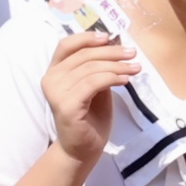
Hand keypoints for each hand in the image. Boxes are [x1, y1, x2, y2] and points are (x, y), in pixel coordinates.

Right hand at [43, 28, 137, 160]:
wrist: (82, 148)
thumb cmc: (89, 117)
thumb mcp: (94, 86)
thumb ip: (97, 68)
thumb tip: (115, 46)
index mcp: (54, 72)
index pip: (66, 45)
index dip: (87, 38)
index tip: (109, 37)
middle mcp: (50, 79)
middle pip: (83, 55)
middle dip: (111, 52)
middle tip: (133, 54)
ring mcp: (56, 93)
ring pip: (90, 68)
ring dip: (117, 66)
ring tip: (135, 68)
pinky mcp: (66, 105)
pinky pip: (92, 83)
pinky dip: (112, 78)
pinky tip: (126, 80)